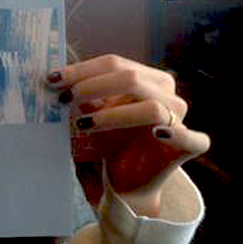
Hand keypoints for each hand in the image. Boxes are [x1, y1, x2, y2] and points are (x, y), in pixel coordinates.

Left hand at [48, 55, 209, 215]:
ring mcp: (180, 118)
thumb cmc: (111, 140)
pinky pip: (189, 136)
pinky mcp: (189, 145)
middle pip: (130, 78)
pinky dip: (174, 133)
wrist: (126, 179)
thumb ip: (82, 94)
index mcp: (147, 78)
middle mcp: (168, 93)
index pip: (114, 64)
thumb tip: (55, 78)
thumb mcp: (93, 112)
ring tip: (83, 125)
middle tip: (64, 99)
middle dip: (92, 86)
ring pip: (151, 106)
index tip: (53, 79)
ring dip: (113, 114)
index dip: (82, 70)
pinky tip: (156, 134)